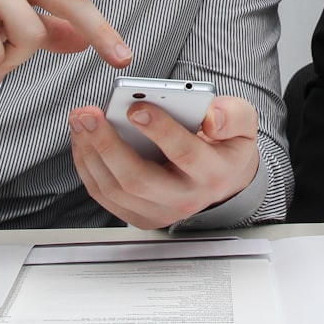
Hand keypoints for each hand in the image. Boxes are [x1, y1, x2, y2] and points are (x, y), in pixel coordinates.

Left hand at [69, 95, 259, 228]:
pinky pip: (105, 195)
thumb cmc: (226, 145)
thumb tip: (211, 118)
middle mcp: (186, 199)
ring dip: (90, 153)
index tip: (136, 107)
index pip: (184, 153)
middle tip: (89, 113)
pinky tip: (82, 138)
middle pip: (138, 179)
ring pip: (115, 189)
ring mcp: (160, 212)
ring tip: (80, 120)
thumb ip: (233, 115)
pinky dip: (87, 166)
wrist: (224, 178)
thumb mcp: (243, 123)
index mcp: (213, 173)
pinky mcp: (140, 216)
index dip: (159, 130)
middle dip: (108, 144)